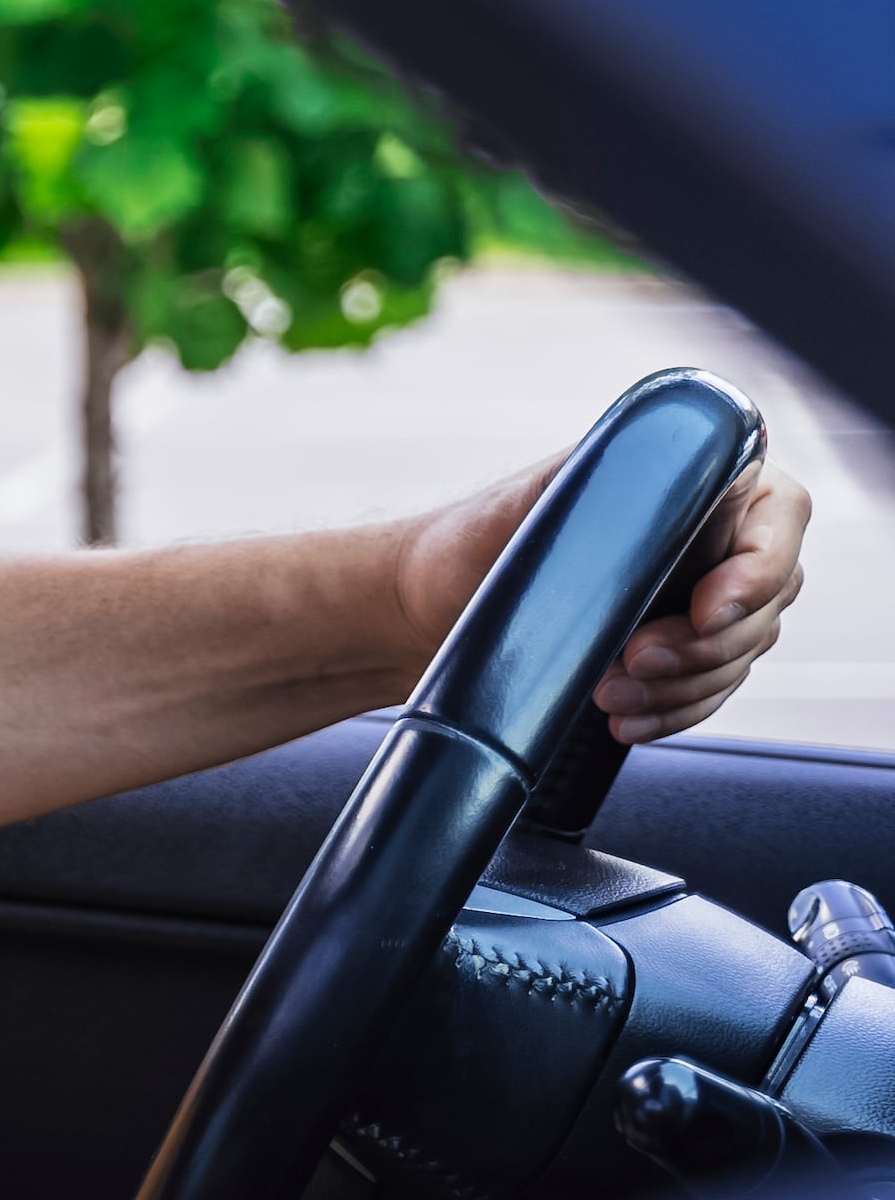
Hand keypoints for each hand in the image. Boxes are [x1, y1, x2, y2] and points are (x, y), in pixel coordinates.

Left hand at [400, 453, 807, 744]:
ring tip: (608, 695)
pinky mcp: (673, 650)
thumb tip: (656, 489)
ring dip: (683, 688)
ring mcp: (698, 595)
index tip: (705, 612)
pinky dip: (674, 713)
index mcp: (697, 478)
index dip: (757, 571)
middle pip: (766, 601)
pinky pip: (708, 691)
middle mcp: (712, 534)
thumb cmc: (470, 544)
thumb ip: (609, 488)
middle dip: (704, 647)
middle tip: (632, 661)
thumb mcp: (536, 504)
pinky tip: (627, 721)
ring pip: (740, 654)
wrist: (421, 610)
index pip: (779, 518)